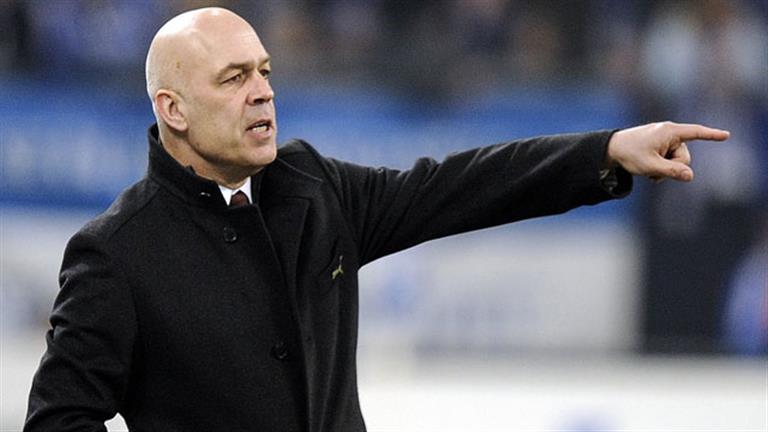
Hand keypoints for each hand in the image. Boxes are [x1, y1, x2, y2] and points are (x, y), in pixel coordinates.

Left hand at [605, 121, 729, 181]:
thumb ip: (671, 171)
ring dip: (665, 169)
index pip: (695, 133)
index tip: (726, 135)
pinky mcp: (659, 145)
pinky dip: (661, 166)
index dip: (711, 135)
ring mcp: (664, 139)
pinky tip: (648, 168)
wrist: (610, 149)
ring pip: (677, 161)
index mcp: (669, 132)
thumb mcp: (650, 166)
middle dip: (673, 167)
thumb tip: (690, 176)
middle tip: (653, 170)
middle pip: (685, 157)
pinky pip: (669, 160)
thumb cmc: (629, 154)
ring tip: (648, 169)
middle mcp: (669, 132)